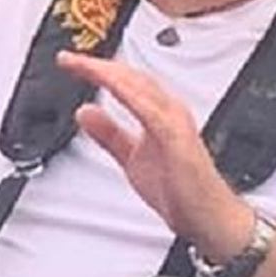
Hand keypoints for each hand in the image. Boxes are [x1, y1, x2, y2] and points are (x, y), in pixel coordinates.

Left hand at [57, 51, 255, 265]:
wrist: (206, 217)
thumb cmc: (179, 190)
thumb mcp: (130, 157)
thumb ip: (109, 134)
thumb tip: (85, 112)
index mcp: (159, 113)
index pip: (126, 82)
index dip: (98, 69)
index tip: (70, 62)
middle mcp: (168, 111)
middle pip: (131, 77)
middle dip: (100, 64)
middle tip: (70, 59)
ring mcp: (174, 121)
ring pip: (139, 86)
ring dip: (110, 73)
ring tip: (85, 65)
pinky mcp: (176, 136)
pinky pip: (149, 109)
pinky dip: (129, 94)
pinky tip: (112, 85)